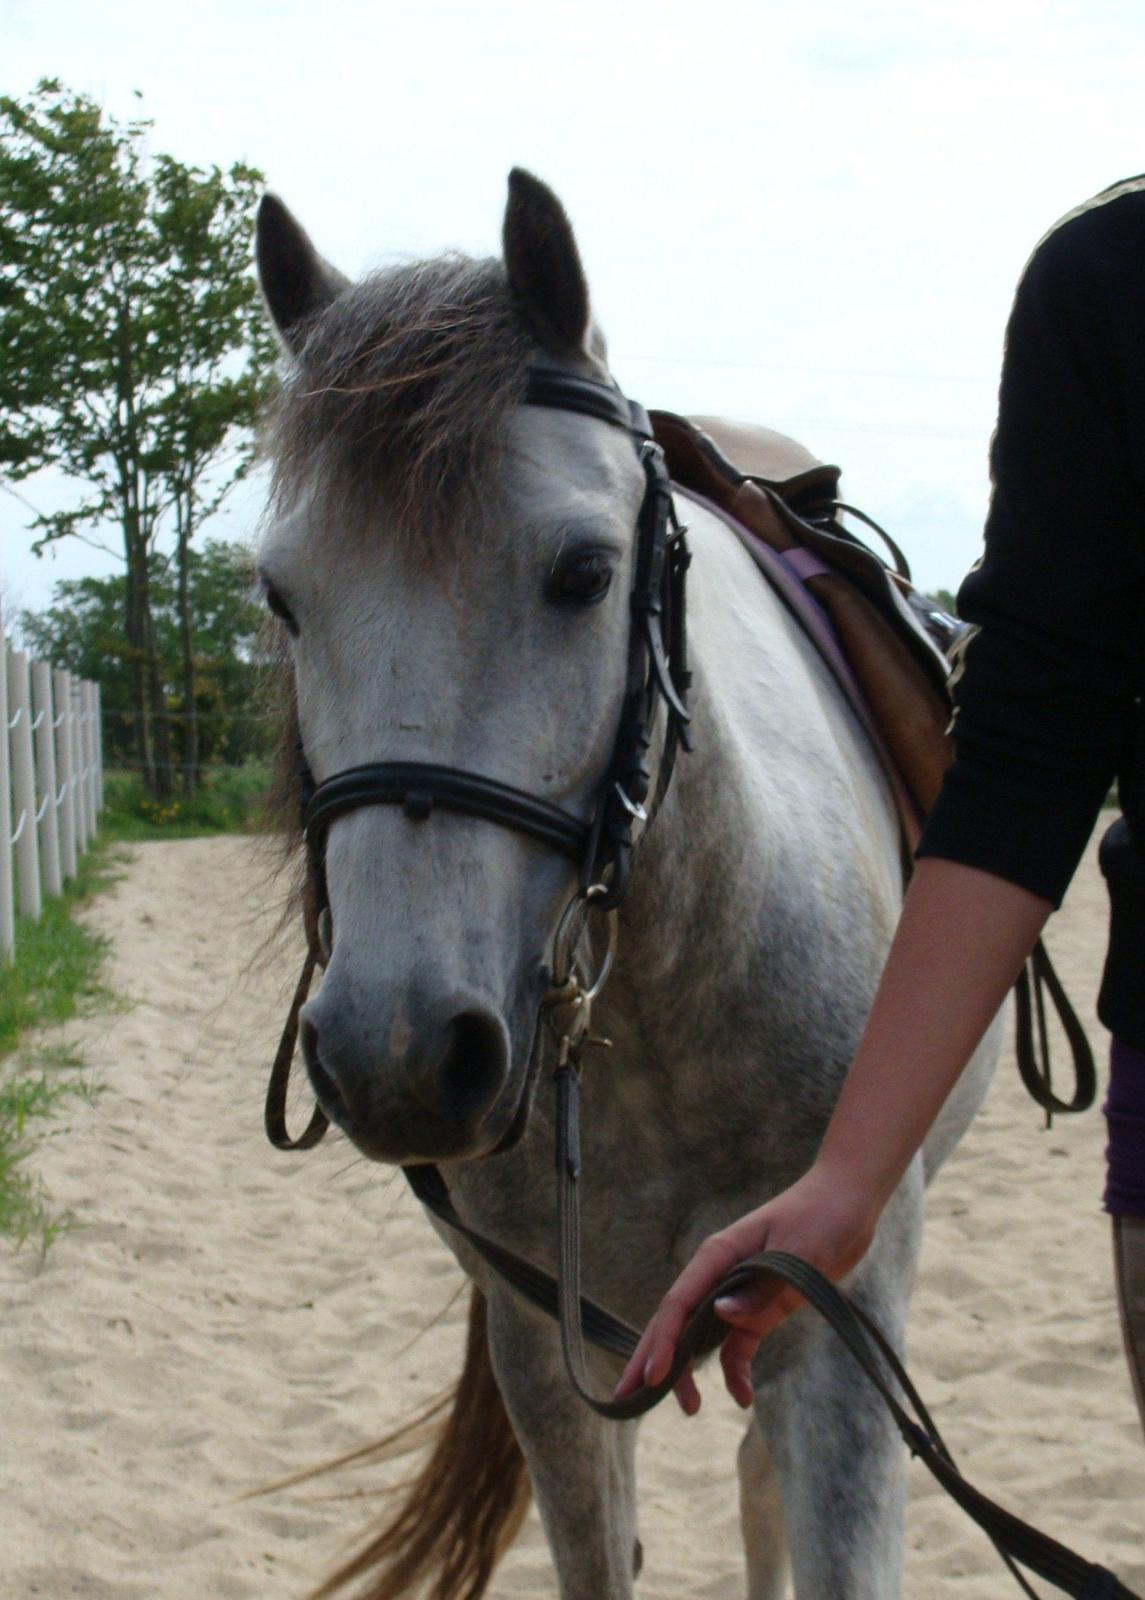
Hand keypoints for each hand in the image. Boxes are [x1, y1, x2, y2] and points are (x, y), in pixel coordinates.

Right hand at [612, 1161, 882, 1413]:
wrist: (847, 1204)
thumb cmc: (819, 1217)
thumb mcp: (795, 1252)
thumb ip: (759, 1287)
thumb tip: (720, 1314)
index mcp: (718, 1255)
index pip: (679, 1304)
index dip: (662, 1341)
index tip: (651, 1378)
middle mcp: (719, 1274)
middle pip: (677, 1322)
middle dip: (652, 1358)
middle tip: (625, 1399)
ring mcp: (738, 1292)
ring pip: (701, 1336)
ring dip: (690, 1371)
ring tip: (687, 1409)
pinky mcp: (761, 1305)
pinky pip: (739, 1343)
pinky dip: (736, 1369)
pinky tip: (743, 1397)